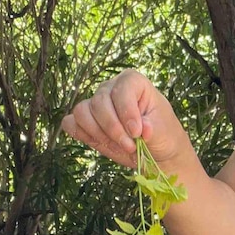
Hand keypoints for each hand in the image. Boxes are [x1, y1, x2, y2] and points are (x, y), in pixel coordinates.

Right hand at [61, 69, 189, 168]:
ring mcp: (96, 104)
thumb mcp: (163, 131)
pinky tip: (100, 143)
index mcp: (133, 82)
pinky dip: (81, 134)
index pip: (122, 89)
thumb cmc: (163, 135)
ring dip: (98, 133)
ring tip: (119, 145)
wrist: (155, 152)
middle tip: (130, 146)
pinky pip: (71, 123)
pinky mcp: (86, 122)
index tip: (137, 132)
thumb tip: (142, 129)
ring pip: (82, 112)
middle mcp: (111, 88)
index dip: (127, 112)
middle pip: (99, 102)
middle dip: (113, 128)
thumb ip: (152, 129)